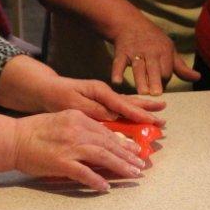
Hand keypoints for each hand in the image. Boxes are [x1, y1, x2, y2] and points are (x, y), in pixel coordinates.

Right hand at [13, 110, 144, 190]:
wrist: (12, 139)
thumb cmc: (34, 131)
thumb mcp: (61, 121)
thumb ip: (82, 128)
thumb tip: (105, 141)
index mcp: (78, 117)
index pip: (106, 131)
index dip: (123, 142)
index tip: (135, 150)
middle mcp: (77, 130)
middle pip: (109, 144)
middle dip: (127, 155)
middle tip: (141, 165)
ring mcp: (69, 147)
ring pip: (102, 156)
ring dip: (120, 166)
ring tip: (133, 174)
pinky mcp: (61, 163)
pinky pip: (84, 173)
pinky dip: (96, 180)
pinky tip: (106, 187)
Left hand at [40, 76, 165, 124]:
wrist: (45, 90)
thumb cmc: (57, 96)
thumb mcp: (72, 103)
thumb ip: (93, 109)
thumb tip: (113, 116)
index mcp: (100, 91)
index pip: (123, 105)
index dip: (138, 114)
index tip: (152, 120)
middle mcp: (105, 93)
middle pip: (130, 102)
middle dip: (147, 110)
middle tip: (164, 116)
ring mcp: (103, 97)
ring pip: (128, 104)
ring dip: (143, 108)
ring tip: (160, 109)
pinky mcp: (100, 102)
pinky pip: (120, 108)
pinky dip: (132, 111)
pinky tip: (140, 113)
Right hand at [110, 15, 199, 94]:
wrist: (129, 23)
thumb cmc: (153, 40)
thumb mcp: (170, 50)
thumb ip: (181, 67)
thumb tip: (197, 78)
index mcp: (164, 52)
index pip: (167, 70)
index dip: (164, 81)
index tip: (159, 90)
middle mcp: (150, 51)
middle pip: (154, 68)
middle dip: (155, 80)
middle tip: (156, 93)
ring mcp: (135, 52)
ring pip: (138, 67)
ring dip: (140, 79)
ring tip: (142, 93)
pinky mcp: (121, 53)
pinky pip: (119, 63)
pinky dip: (117, 72)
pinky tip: (117, 82)